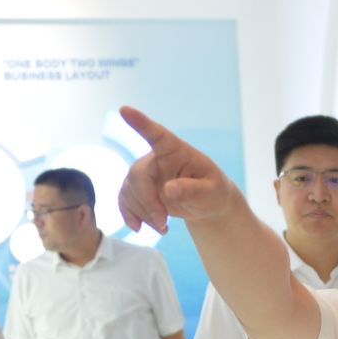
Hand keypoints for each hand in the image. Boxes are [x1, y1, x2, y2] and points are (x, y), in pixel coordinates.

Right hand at [117, 107, 246, 233]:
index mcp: (176, 150)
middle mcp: (156, 158)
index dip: (140, 123)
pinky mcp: (138, 189)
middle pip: (138, 175)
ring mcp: (145, 173)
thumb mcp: (212, 192)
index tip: (124, 110)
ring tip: (163, 228)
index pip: (157, 134)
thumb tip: (169, 189)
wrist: (207, 204)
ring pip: (129, 190)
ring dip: (143, 213)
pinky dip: (130, 215)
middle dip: (147, 202)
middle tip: (163, 224)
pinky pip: (124, 200)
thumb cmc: (213, 192)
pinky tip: (141, 228)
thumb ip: (193, 190)